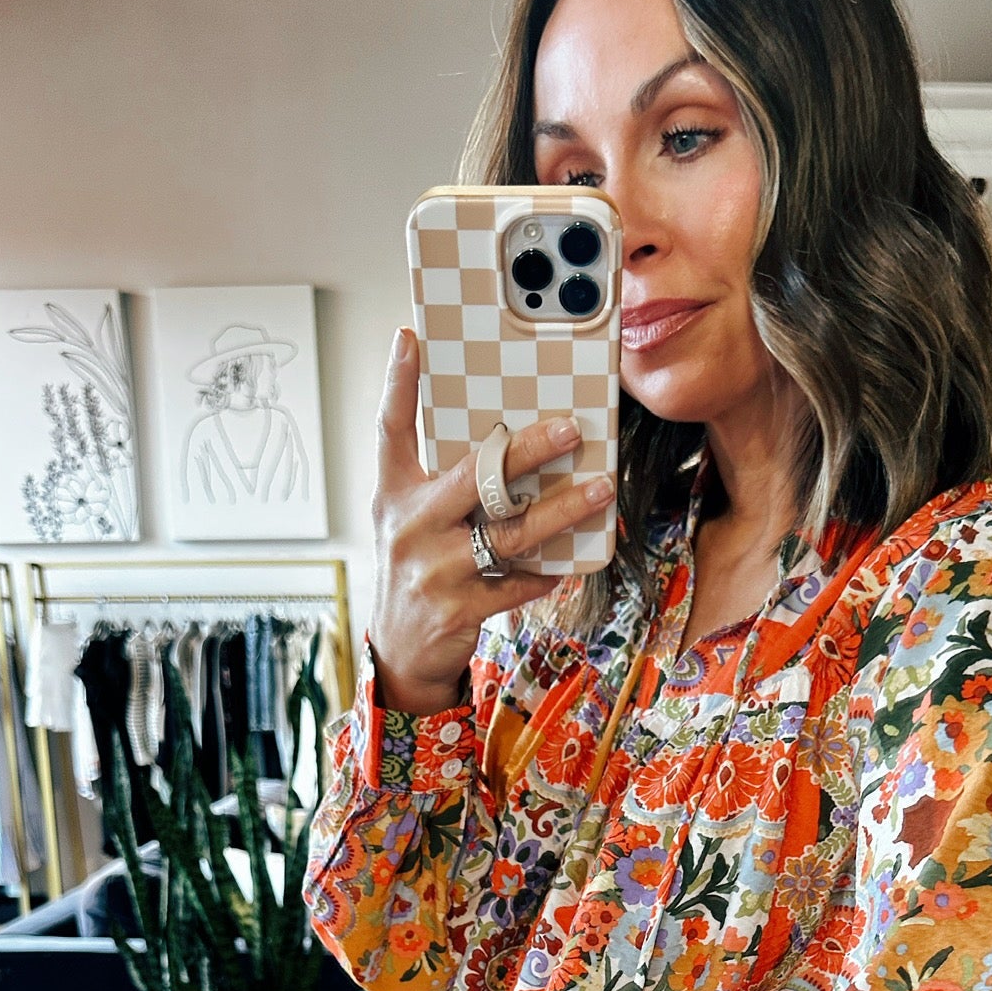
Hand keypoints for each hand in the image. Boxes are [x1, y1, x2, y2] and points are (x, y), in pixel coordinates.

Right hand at [367, 326, 613, 707]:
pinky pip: (518, 582)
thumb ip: (443, 486)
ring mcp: (433, 569)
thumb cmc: (418, 571)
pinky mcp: (458, 607)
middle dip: (528, 450)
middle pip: (474, 476)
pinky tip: (572, 560)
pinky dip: (549, 570)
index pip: (391, 430)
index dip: (398, 383)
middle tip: (571, 429)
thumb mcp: (412, 523)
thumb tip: (505, 446)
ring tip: (601, 490)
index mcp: (394, 496)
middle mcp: (409, 527)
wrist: (402, 651)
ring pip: (510, 532)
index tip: (411, 338)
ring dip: (563, 510)